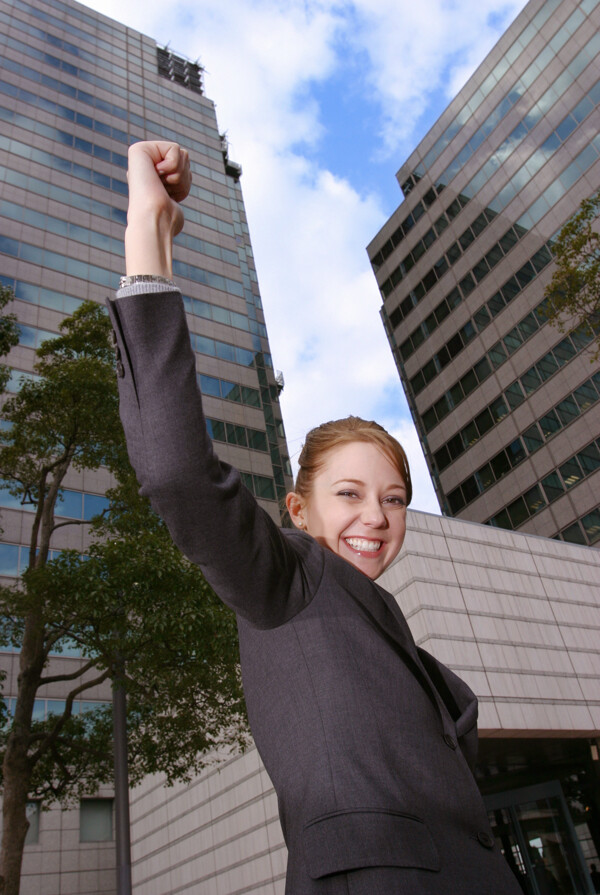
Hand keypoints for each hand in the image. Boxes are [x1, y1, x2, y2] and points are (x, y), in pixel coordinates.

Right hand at [125, 141, 191, 277]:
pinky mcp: (139, 149)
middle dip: (183, 178)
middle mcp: (146, 165)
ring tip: (161, 186)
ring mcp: (141, 157)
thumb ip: (178, 182)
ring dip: (179, 176)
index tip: (169, 197)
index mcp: (152, 176)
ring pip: (183, 153)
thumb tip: (178, 171)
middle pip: (185, 157)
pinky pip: (175, 148)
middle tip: (165, 191)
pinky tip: (157, 176)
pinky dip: (173, 166)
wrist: (154, 220)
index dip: (183, 183)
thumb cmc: (167, 217)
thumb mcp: (179, 198)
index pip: (185, 166)